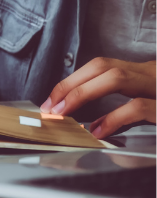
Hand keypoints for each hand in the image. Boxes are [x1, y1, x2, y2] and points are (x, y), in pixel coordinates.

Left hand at [40, 57, 156, 137]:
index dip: (71, 81)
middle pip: (103, 67)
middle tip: (50, 107)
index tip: (51, 100)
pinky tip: (99, 131)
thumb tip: (93, 126)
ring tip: (64, 112)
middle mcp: (151, 75)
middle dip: (70, 85)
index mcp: (143, 74)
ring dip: (83, 94)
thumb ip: (122, 111)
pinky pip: (138, 107)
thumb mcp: (150, 105)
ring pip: (117, 78)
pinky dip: (114, 118)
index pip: (100, 66)